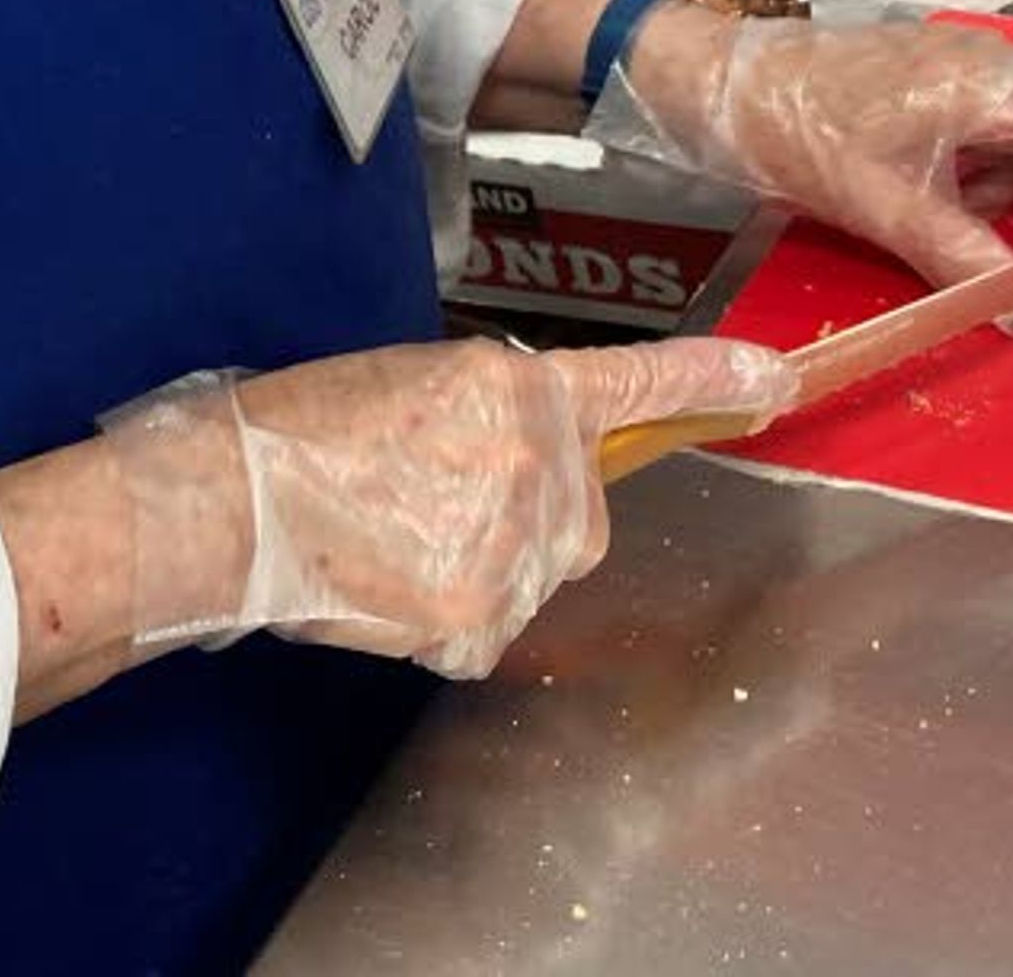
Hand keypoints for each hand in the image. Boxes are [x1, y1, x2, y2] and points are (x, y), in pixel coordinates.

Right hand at [106, 333, 799, 678]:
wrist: (234, 501)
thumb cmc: (298, 429)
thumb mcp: (411, 383)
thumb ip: (490, 413)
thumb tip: (511, 456)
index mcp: (518, 389)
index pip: (634, 382)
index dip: (712, 381)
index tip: (778, 379)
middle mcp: (541, 465)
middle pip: (584, 515)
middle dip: (534, 519)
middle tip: (433, 505)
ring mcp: (519, 551)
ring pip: (534, 576)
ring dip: (481, 569)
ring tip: (387, 541)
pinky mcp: (486, 622)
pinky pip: (487, 633)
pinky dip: (441, 624)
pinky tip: (383, 589)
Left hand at [593, 7, 1012, 288]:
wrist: (727, 87)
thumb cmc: (806, 135)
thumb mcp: (891, 211)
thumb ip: (966, 259)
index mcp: (985, 83)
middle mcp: (983, 60)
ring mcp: (955, 62)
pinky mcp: (928, 75)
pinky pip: (992, 118)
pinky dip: (995, 164)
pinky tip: (962, 204)